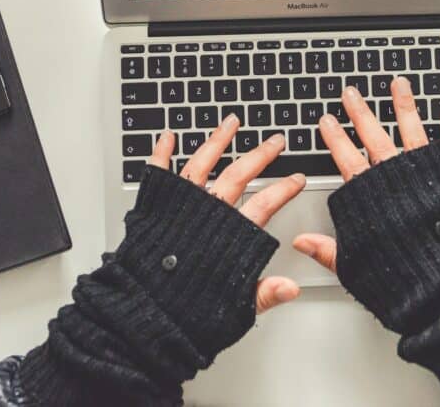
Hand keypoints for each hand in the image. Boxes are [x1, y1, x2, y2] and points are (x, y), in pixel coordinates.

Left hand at [146, 114, 305, 312]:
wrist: (143, 316)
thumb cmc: (184, 314)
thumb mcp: (235, 309)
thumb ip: (265, 293)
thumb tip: (291, 287)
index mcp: (229, 237)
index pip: (265, 204)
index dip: (284, 189)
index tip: (296, 178)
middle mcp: (207, 215)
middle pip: (239, 174)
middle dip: (260, 155)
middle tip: (274, 141)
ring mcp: (181, 207)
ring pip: (203, 163)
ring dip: (218, 141)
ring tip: (230, 122)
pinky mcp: (155, 207)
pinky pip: (159, 172)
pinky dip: (162, 153)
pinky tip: (168, 136)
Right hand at [292, 76, 439, 272]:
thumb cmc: (402, 275)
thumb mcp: (354, 264)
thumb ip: (327, 249)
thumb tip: (302, 243)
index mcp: (369, 195)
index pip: (345, 157)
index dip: (334, 138)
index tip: (327, 120)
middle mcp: (395, 177)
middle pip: (374, 135)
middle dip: (361, 112)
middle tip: (352, 93)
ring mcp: (423, 173)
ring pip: (411, 130)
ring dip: (404, 105)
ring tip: (399, 84)